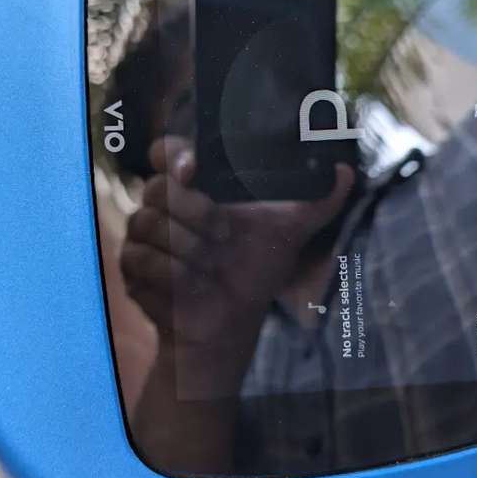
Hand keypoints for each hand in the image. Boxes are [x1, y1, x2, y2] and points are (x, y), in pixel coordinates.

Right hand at [121, 135, 353, 396]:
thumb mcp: (288, 234)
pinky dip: (173, 275)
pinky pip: (141, 259)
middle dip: (194, 212)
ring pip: (147, 223)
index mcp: (194, 188)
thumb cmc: (253, 271)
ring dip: (187, 249)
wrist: (229, 325)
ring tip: (211, 266)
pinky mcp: (131, 270)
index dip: (175, 154)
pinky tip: (193, 287)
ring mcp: (142, 237)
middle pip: (157, 188)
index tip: (195, 169)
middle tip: (223, 235)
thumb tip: (345, 172)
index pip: (167, 152)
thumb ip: (317, 201)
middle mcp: (162, 207)